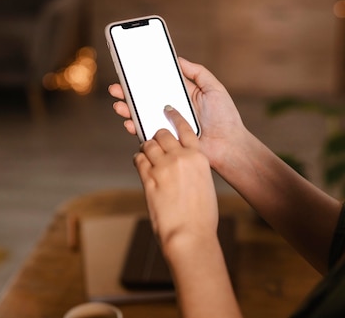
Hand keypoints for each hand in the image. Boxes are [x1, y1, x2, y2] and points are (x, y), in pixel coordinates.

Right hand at [109, 57, 245, 170]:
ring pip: (143, 115)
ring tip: (118, 104)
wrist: (229, 146)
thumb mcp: (214, 88)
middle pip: (146, 99)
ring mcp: (168, 125)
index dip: (145, 78)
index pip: (159, 84)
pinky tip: (128, 121)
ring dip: (128, 109)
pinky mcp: (166, 140)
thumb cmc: (225, 118)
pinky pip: (147, 133)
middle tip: (116, 87)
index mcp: (182, 96)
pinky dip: (135, 127)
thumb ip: (197, 72)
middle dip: (129, 93)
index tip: (130, 70)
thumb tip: (178, 59)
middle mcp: (172, 110)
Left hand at [134, 105, 218, 249]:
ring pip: (148, 145)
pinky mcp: (148, 178)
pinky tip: (141, 164)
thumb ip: (193, 169)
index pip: (185, 128)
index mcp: (198, 157)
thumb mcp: (205, 185)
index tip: (167, 110)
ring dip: (146, 147)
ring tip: (147, 154)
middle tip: (154, 141)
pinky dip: (139, 160)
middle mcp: (180, 158)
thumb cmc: (201, 216)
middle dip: (156, 136)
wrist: (189, 235)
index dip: (174, 116)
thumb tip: (182, 164)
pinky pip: (139, 160)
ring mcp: (163, 167)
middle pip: (162, 134)